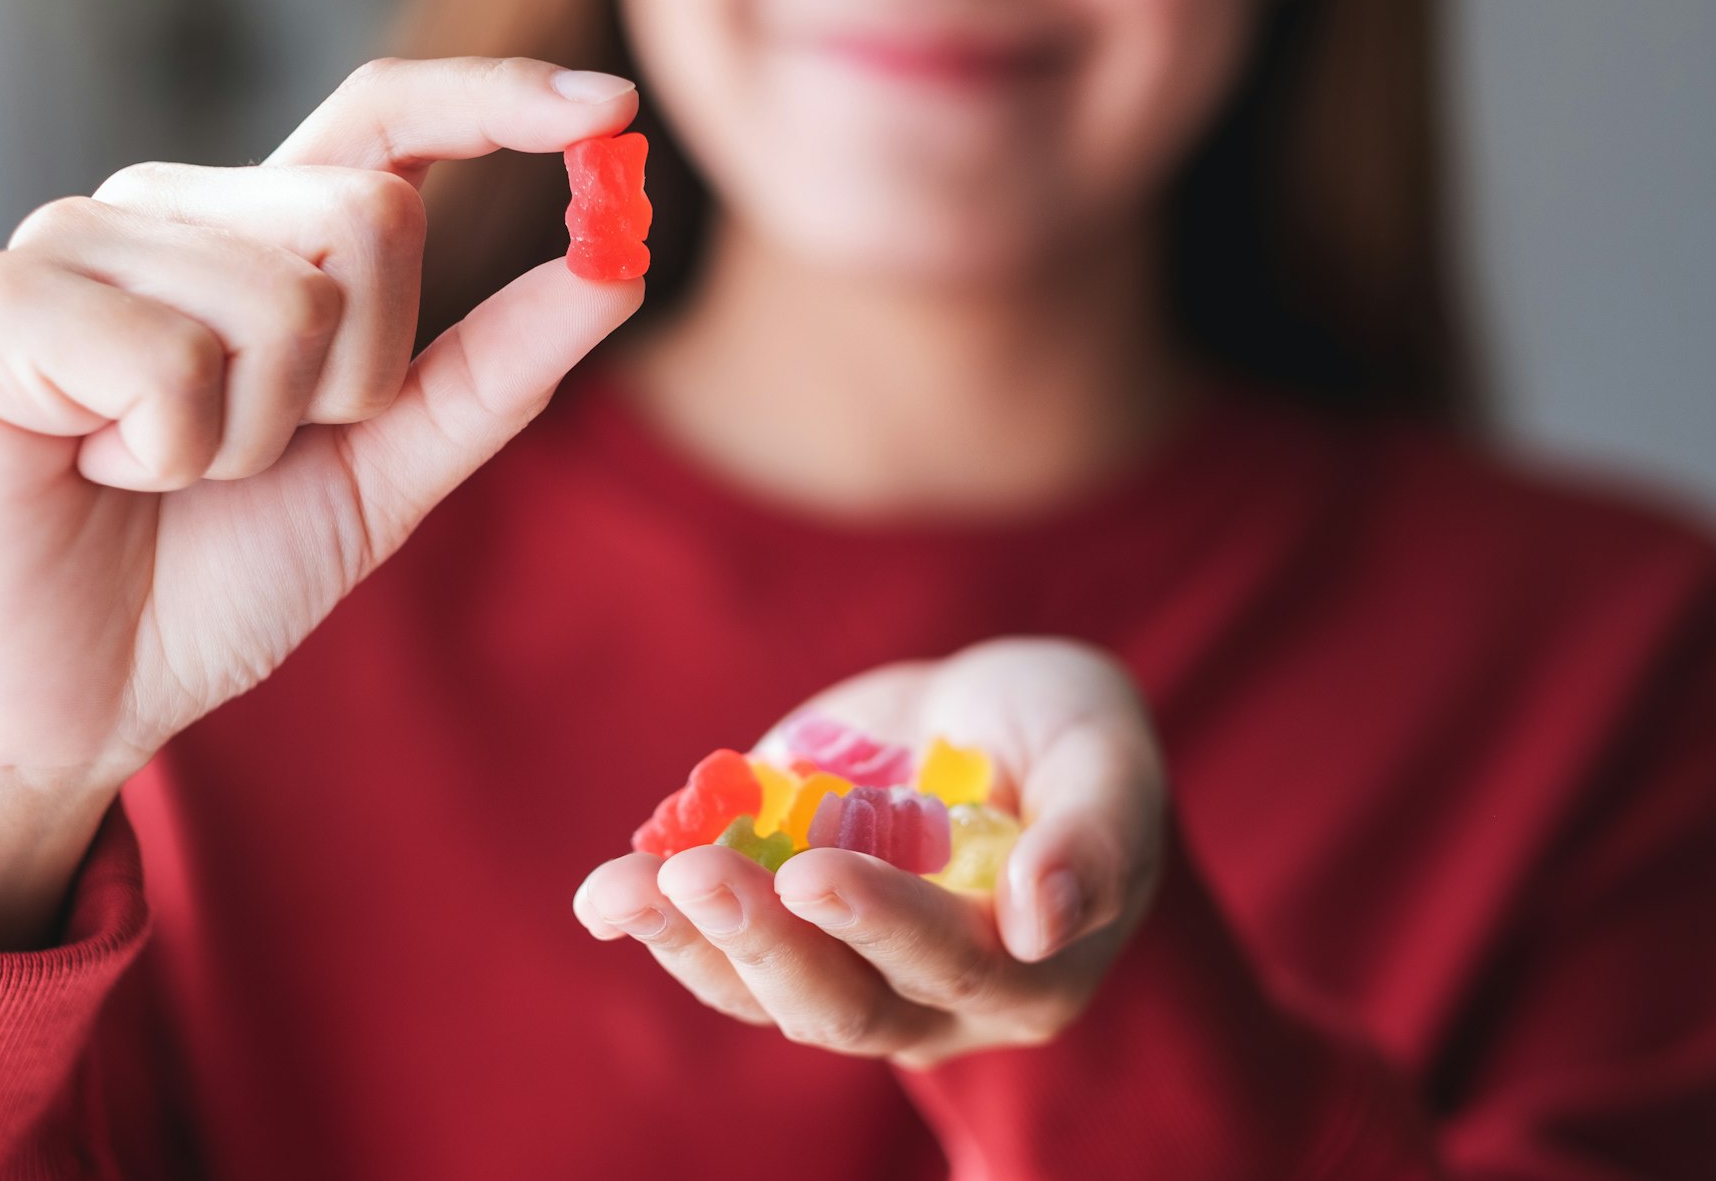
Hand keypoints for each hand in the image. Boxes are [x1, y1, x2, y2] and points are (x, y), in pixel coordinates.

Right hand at [0, 57, 643, 945]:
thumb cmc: (215, 575)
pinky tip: (96, 469)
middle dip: (358, 381)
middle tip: (258, 454)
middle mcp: (172, 210)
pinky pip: (174, 360)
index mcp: (261, 235)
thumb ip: (493, 370)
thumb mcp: (386, 471)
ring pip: (283, 302)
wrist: (75, 694)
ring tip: (163, 472)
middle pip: (370, 216)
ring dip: (255, 439)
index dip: (499, 97)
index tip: (616, 105)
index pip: (387, 118)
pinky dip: (168, 454)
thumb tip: (616, 268)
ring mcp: (75, 241)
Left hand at [574, 638, 1167, 1068]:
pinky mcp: (778, 924)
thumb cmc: (1069, 733)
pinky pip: (714, 948)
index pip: (950, 966)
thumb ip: (1093, 837)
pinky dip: (658, 919)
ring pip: (761, 990)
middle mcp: (929, 998)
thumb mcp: (1106, 757)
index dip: (881, 924)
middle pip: (841, 1005)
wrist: (990, 710)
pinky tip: (608, 890)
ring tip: (617, 893)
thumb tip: (1041, 920)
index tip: (814, 872)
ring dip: (686, 942)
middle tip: (699, 876)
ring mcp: (843, 967)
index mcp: (1026, 972)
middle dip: (764, 942)